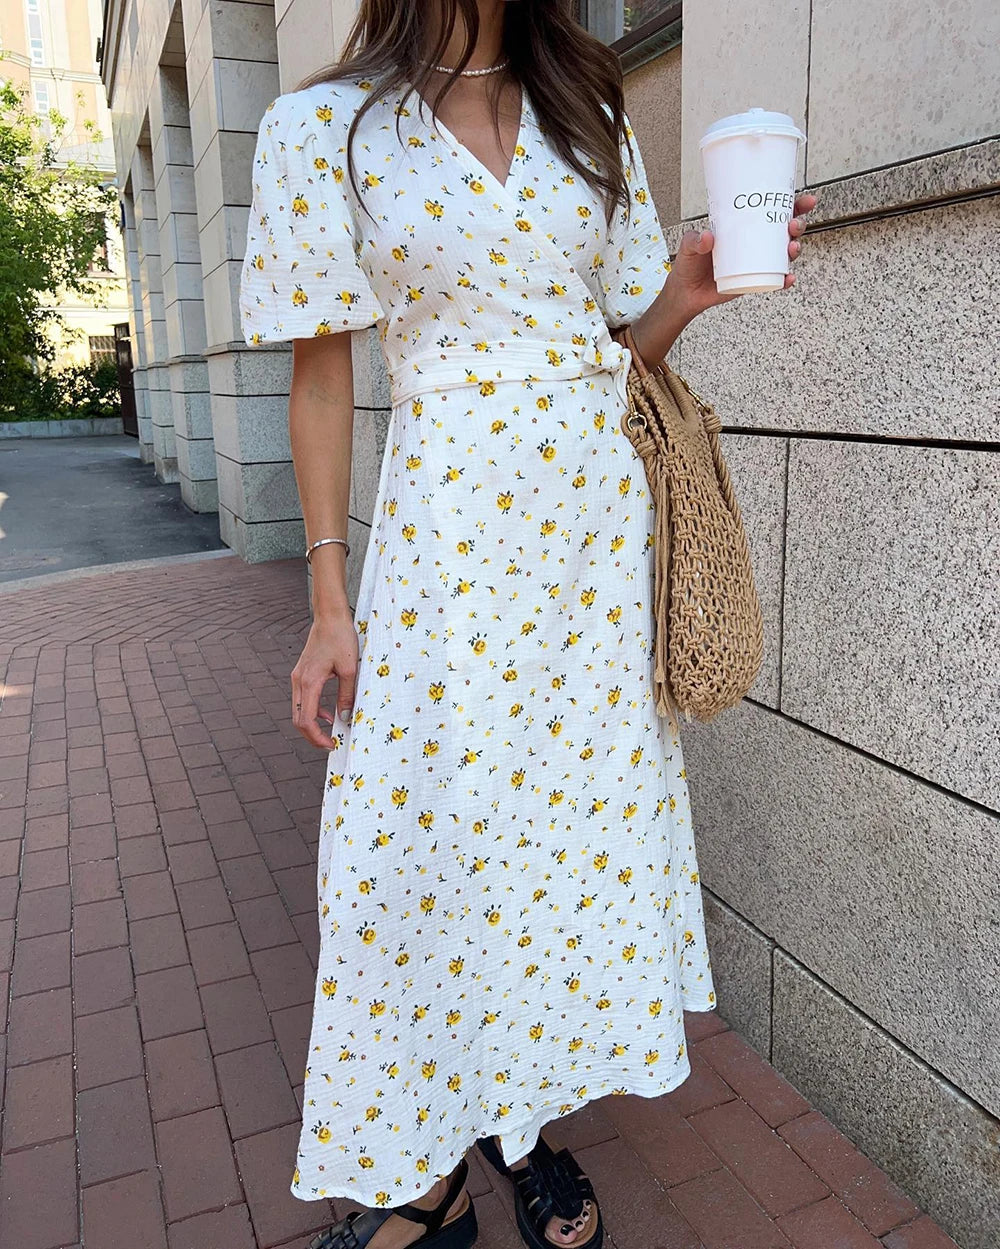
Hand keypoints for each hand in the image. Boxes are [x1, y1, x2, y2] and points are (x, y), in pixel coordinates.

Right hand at [290, 611, 358, 748]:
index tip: (331, 745)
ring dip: (312, 724)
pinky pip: (303, 699)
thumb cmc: (341, 638)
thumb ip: (346, 695)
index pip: (306, 720)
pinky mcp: (301, 673)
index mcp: (309, 682)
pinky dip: (313, 711)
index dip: (316, 737)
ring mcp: (298, 677)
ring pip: (299, 710)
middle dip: (312, 736)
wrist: (330, 617)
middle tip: (330, 744)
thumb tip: (344, 718)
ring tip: (331, 732)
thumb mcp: (350, 670)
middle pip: (298, 719)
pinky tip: (328, 713)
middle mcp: (299, 681)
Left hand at [665, 190, 818, 317]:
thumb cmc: (689, 264)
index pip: (771, 211)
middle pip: (784, 231)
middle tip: (793, 225)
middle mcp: (753, 243)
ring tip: (791, 248)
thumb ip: (695, 241)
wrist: (685, 293)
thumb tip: (708, 237)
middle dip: (796, 225)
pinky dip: (784, 280)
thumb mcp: (688, 246)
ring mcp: (756, 263)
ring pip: (783, 254)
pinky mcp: (753, 281)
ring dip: (793, 250)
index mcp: (743, 227)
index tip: (805, 201)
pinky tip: (788, 279)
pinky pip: (774, 280)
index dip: (792, 205)